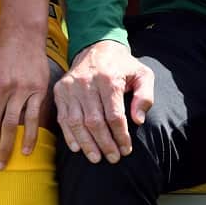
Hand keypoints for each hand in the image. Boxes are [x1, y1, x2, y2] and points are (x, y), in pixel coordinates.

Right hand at [53, 40, 153, 163]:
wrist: (97, 47)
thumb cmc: (122, 65)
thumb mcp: (142, 74)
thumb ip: (145, 96)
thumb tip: (138, 120)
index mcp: (109, 78)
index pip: (114, 115)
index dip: (120, 135)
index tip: (126, 149)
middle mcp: (87, 82)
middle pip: (95, 121)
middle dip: (105, 144)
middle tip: (113, 158)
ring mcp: (71, 87)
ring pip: (77, 122)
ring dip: (87, 144)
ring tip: (96, 158)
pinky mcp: (60, 90)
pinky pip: (63, 118)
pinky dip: (69, 135)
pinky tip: (78, 148)